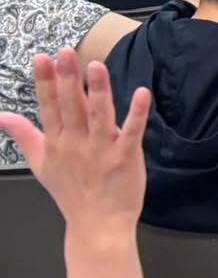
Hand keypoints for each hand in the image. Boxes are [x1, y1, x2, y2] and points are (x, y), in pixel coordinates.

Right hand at [0, 49, 150, 244]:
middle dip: (67, 78)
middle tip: (66, 52)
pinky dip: (137, 114)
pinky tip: (143, 93)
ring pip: (99, 115)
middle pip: (70, 106)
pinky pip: (132, 132)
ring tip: (96, 66)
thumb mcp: (40, 163)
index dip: (46, 81)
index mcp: (56, 142)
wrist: (96, 225)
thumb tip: (3, 116)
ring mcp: (101, 149)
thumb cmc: (70, 192)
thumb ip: (24, 135)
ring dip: (98, 91)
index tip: (42, 57)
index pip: (48, 106)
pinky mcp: (125, 156)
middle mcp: (76, 143)